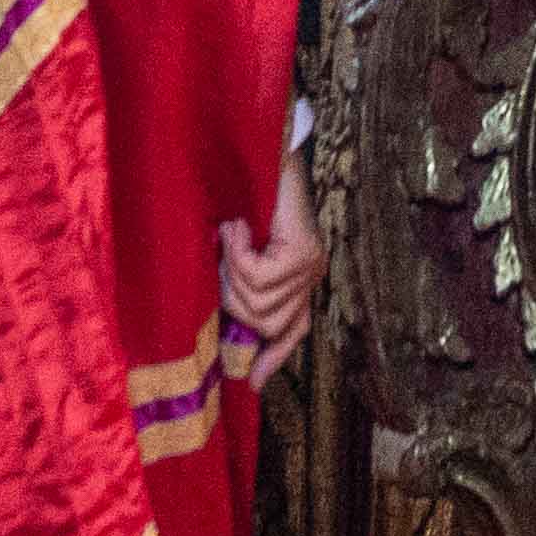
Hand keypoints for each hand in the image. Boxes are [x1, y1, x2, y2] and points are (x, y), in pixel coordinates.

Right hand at [216, 145, 323, 385]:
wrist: (263, 153)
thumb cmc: (244, 201)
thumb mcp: (240, 255)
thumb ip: (244, 287)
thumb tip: (232, 338)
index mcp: (300, 281)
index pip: (294, 332)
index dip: (274, 357)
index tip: (254, 382)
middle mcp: (311, 277)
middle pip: (266, 323)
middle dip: (233, 297)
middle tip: (224, 259)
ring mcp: (311, 264)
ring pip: (258, 300)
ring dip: (231, 270)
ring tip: (231, 238)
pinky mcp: (304, 250)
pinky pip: (259, 275)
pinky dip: (237, 254)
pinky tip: (235, 229)